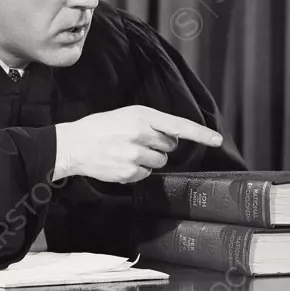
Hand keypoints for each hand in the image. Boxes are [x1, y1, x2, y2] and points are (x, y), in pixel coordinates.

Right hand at [53, 105, 222, 183]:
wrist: (72, 145)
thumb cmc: (98, 128)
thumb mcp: (125, 115)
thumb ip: (150, 123)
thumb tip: (173, 137)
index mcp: (141, 116)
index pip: (179, 126)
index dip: (200, 134)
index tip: (216, 139)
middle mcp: (141, 134)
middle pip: (170, 146)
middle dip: (159, 145)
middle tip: (138, 142)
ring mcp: (135, 155)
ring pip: (160, 162)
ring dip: (149, 159)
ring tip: (127, 152)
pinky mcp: (129, 172)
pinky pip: (146, 175)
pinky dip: (136, 171)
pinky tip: (121, 163)